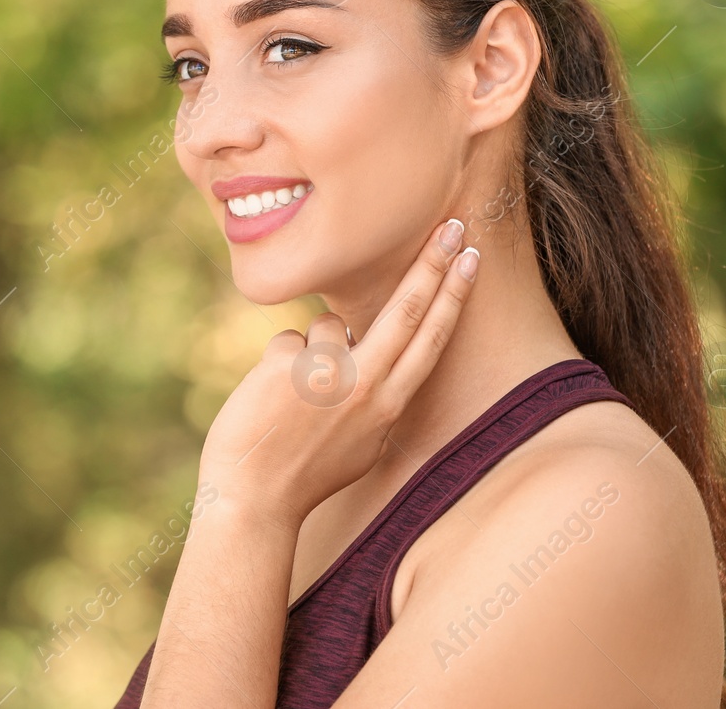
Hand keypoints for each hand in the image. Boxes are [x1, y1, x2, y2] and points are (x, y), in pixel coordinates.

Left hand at [197, 218, 479, 530]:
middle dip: (432, 264)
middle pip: (405, 311)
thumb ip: (374, 394)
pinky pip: (286, 342)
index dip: (453, 295)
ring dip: (310, 352)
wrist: (254, 501)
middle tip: (454, 224)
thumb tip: (364, 344)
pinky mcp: (285, 367)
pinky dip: (275, 367)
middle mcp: (365, 388)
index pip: (430, 339)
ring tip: (293, 400)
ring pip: (326, 325)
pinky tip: (267, 403)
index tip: (472, 258)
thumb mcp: (362, 441)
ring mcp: (325, 376)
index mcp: (389, 407)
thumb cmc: (305, 471)